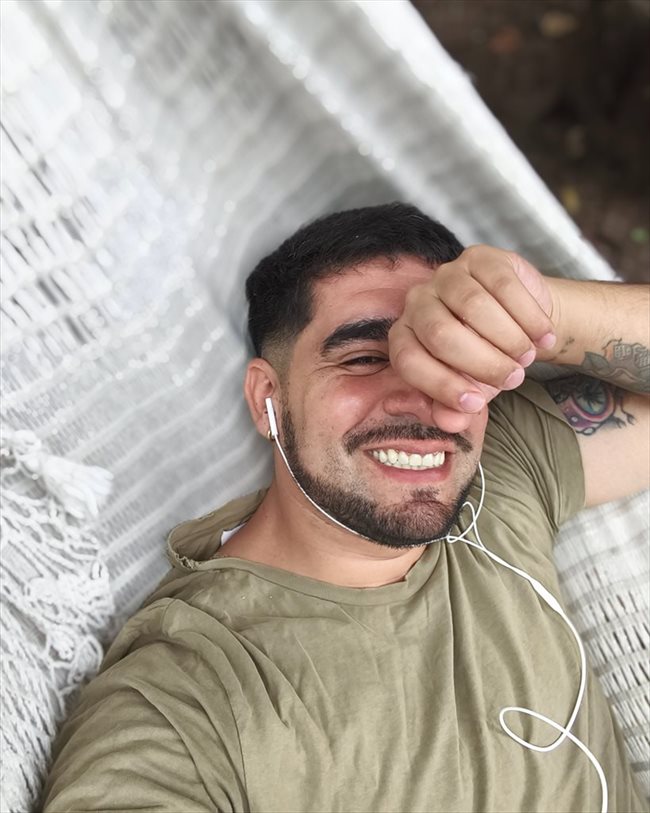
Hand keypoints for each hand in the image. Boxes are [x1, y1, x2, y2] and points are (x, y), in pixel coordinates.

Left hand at [388, 246, 557, 432]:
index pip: (409, 360)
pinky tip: (544, 336)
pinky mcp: (479, 257)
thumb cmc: (486, 359)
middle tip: (513, 379)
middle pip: (440, 333)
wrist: (521, 322)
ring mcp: (447, 275)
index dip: (440, 386)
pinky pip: (504, 285)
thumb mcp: (470, 389)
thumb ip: (453, 409)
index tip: (476, 403)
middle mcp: (417, 302)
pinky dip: (529, 316)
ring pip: (473, 307)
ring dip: (508, 339)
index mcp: (405, 336)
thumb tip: (449, 423)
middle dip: (481, 363)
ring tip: (527, 358)